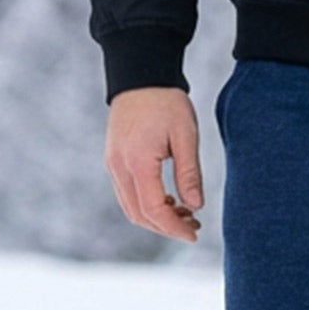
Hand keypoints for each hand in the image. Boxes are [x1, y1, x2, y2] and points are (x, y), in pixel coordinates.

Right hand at [104, 87, 205, 242]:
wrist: (141, 76)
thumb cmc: (166, 101)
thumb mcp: (186, 135)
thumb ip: (189, 173)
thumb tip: (195, 206)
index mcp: (138, 162)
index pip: (154, 209)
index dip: (174, 227)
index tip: (194, 233)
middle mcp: (119, 167)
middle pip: (138, 214)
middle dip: (165, 227)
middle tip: (194, 225)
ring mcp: (113, 164)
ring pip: (130, 206)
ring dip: (155, 217)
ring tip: (185, 212)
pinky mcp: (114, 159)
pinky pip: (127, 193)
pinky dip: (146, 203)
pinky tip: (168, 197)